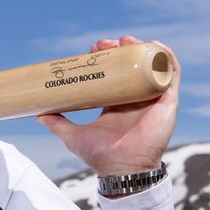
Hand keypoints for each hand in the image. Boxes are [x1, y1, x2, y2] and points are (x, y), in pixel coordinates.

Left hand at [36, 37, 178, 179]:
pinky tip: (156, 46)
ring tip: (126, 40)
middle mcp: (135, 99)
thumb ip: (57, 123)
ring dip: (141, 50)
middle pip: (131, 67)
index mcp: (117, 104)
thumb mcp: (73, 135)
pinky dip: (166, 58)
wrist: (121, 168)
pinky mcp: (168, 102)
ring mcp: (152, 99)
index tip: (92, 50)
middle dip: (120, 50)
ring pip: (151, 66)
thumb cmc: (100, 155)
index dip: (106, 59)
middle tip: (104, 43)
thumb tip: (38, 114)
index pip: (114, 75)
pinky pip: (172, 74)